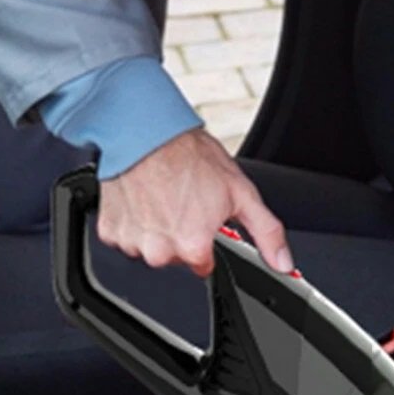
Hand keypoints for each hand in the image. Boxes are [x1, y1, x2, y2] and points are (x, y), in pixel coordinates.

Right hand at [97, 127, 292, 276]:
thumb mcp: (242, 194)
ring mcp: (133, 242)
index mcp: (193, 247)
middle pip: (176, 259)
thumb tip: (283, 262)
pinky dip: (134, 222)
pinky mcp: (110, 231)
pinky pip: (125, 237)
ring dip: (157, 230)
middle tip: (183, 204)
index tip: (202, 220)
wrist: (143, 128)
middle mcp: (161, 251)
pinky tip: (143, 199)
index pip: (204, 266)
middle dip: (181, 236)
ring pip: (150, 249)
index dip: (206, 242)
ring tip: (163, 197)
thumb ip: (267, 234)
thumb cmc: (189, 157)